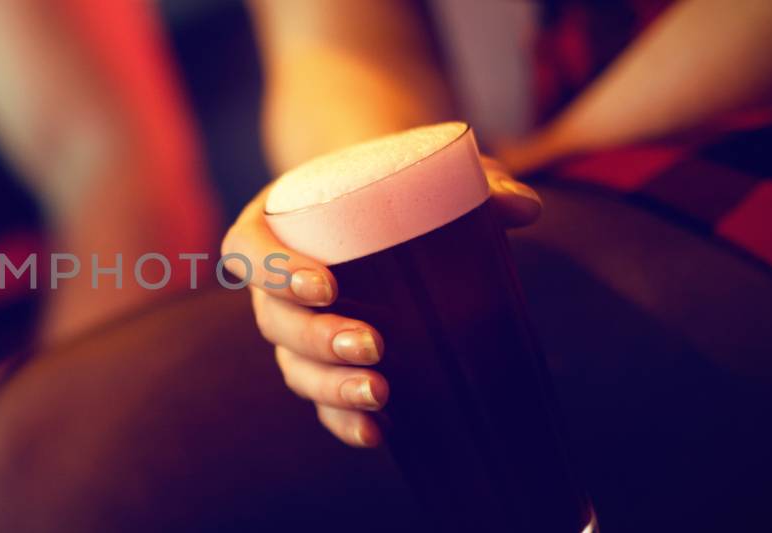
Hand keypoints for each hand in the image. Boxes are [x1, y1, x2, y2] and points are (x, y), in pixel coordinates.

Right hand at [222, 156, 540, 446]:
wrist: (383, 212)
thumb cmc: (396, 188)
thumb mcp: (429, 173)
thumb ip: (476, 183)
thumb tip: (523, 209)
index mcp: (274, 225)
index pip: (248, 250)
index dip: (273, 271)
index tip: (326, 285)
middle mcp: (273, 284)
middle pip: (273, 321)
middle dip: (318, 339)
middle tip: (374, 344)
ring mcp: (294, 330)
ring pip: (293, 367)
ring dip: (331, 386)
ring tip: (381, 393)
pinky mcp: (322, 365)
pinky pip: (320, 400)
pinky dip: (343, 419)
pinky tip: (378, 433)